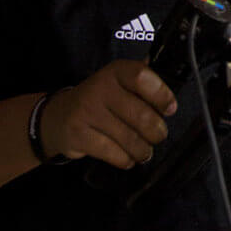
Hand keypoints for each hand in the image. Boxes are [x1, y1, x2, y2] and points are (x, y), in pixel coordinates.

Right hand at [39, 60, 176, 168]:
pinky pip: (113, 153)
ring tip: (145, 151)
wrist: (58, 116)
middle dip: (157, 132)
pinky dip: (125, 159)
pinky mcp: (78, 135)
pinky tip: (127, 157)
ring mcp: (87, 112)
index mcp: (116, 71)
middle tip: (158, 136)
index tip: (170, 109)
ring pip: (129, 139)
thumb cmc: (101, 100)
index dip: (161, 95)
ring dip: (143, 150)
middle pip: (141, 115)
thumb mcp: (119, 83)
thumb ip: (144, 84)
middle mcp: (100, 88)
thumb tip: (172, 92)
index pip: (142, 77)